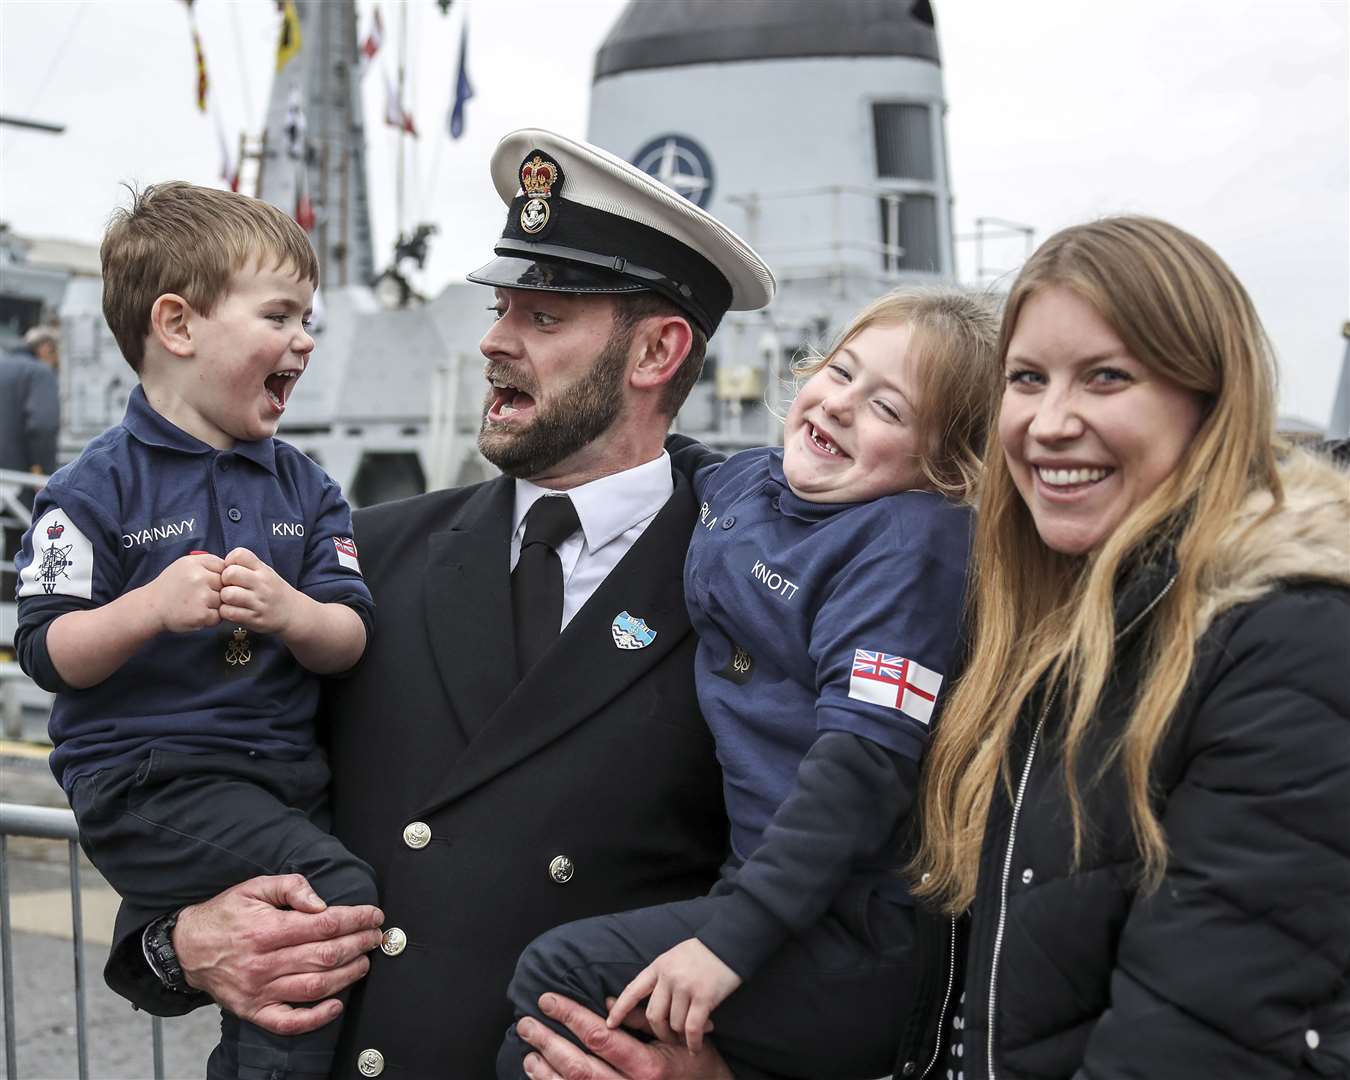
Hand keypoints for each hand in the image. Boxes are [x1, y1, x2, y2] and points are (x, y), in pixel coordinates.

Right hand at [147, 552, 223, 632]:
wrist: (151, 607)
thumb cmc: (171, 586)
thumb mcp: (186, 565)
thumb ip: (208, 563)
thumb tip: (233, 567)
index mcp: (196, 562)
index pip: (225, 567)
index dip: (220, 577)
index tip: (208, 583)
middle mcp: (199, 577)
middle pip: (228, 584)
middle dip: (219, 591)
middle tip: (202, 596)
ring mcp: (201, 596)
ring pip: (225, 601)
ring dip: (216, 605)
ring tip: (199, 605)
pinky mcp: (202, 615)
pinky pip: (219, 616)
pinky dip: (211, 618)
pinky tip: (198, 614)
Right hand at [173, 874, 383, 1035]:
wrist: (187, 949)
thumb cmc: (225, 914)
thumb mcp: (254, 887)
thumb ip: (290, 887)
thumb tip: (321, 903)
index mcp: (266, 930)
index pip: (324, 925)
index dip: (355, 919)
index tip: (373, 915)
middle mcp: (263, 963)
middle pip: (325, 955)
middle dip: (358, 944)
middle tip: (376, 937)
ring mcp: (259, 991)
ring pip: (315, 987)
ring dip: (348, 975)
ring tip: (365, 962)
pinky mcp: (254, 1011)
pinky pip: (289, 1022)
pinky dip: (316, 1018)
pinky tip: (337, 1006)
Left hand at [219, 548, 301, 634]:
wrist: (293, 613)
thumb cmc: (273, 591)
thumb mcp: (266, 573)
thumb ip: (246, 567)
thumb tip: (220, 566)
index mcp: (263, 570)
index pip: (240, 554)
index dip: (230, 561)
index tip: (232, 570)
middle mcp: (262, 584)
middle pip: (230, 573)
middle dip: (224, 580)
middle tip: (229, 586)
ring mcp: (258, 602)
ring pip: (227, 594)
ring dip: (224, 598)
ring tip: (230, 600)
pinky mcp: (254, 618)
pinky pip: (229, 612)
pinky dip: (226, 612)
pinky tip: (233, 610)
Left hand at [518, 993, 732, 1079]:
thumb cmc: (696, 1065)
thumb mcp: (675, 1039)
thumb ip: (641, 1022)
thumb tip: (607, 1004)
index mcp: (646, 1067)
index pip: (599, 1037)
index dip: (571, 1016)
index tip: (549, 1000)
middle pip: (578, 1067)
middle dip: (548, 1042)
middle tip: (526, 1023)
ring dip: (546, 1071)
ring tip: (528, 1051)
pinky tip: (542, 1076)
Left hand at [608, 939, 740, 1052]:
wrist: (730, 942)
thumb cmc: (702, 952)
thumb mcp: (674, 957)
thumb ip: (661, 975)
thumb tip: (645, 998)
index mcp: (658, 966)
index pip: (633, 990)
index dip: (620, 1009)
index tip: (610, 1025)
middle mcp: (668, 976)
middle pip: (654, 1015)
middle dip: (660, 1032)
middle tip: (669, 1037)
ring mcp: (686, 986)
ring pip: (674, 1023)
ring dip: (680, 1035)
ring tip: (688, 1038)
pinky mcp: (704, 997)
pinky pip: (692, 1028)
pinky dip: (692, 1042)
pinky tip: (695, 1047)